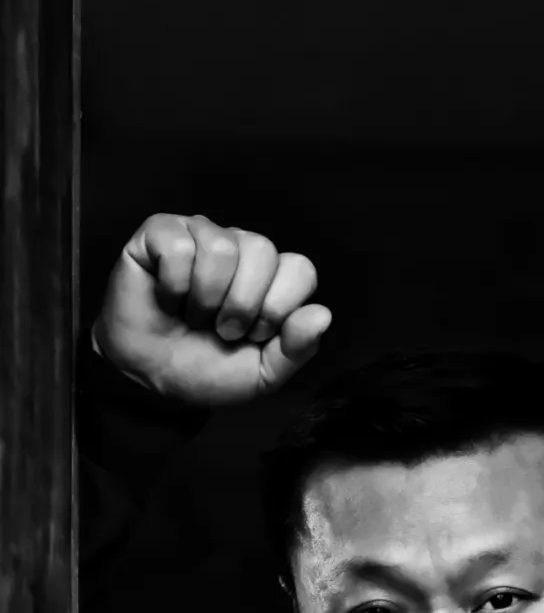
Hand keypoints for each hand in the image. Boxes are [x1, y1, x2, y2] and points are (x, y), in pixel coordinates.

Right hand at [91, 212, 332, 405]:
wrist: (151, 379)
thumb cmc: (206, 369)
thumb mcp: (261, 374)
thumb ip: (295, 348)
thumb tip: (322, 315)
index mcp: (270, 278)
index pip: (300, 269)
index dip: (279, 308)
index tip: (255, 336)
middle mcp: (240, 249)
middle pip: (263, 250)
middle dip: (242, 305)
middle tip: (222, 329)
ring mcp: (201, 235)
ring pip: (222, 246)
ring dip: (205, 298)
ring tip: (193, 316)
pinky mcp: (161, 232)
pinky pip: (179, 246)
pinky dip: (173, 286)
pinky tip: (168, 299)